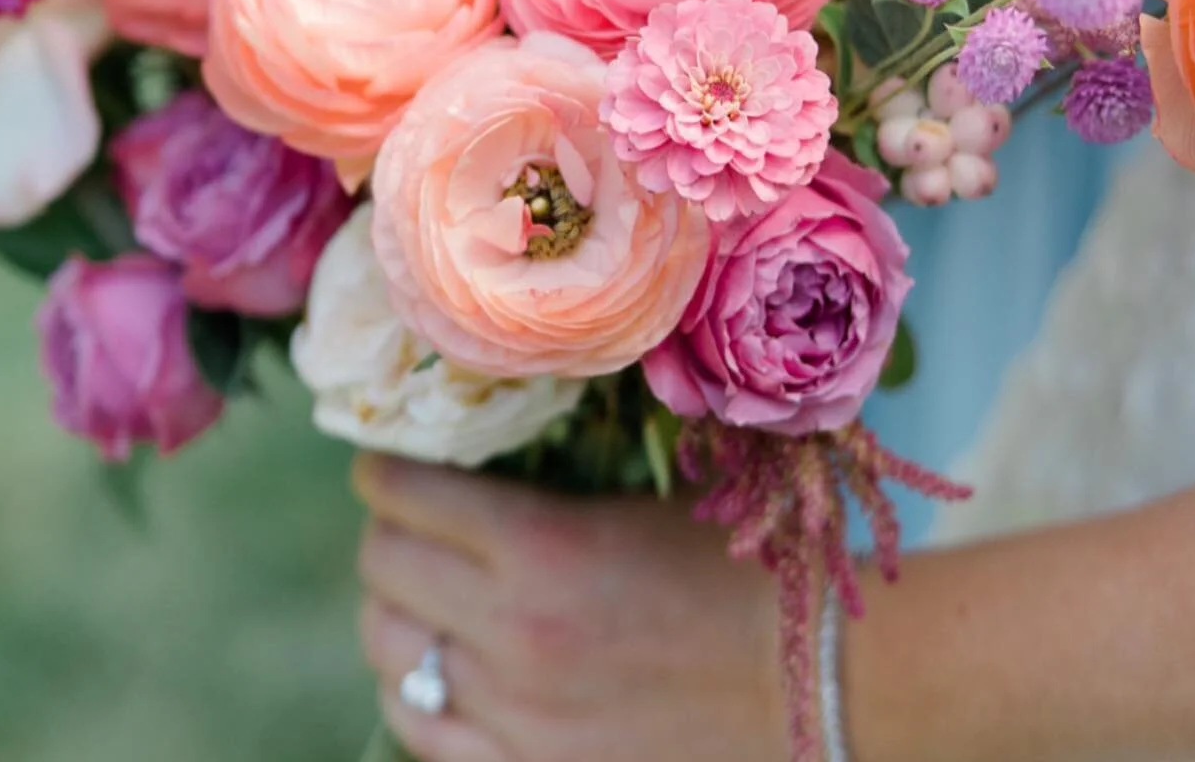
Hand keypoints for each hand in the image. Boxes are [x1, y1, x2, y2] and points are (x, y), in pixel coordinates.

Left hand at [355, 454, 789, 761]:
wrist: (811, 679)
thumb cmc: (732, 569)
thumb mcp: (631, 504)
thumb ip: (539, 496)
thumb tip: (462, 468)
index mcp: (542, 545)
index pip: (405, 494)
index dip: (384, 471)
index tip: (386, 463)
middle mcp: (514, 631)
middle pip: (383, 568)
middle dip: (385, 531)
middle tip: (404, 519)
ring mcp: (517, 716)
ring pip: (392, 651)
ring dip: (391, 610)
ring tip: (413, 592)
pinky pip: (424, 731)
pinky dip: (414, 690)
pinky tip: (432, 668)